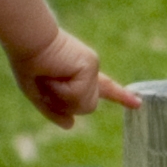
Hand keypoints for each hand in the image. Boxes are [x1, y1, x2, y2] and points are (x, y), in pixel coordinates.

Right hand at [6, 31, 139, 128]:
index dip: (121, 96)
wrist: (28, 42)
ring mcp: (92, 68)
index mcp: (80, 76)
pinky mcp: (90, 66)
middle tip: (48, 83)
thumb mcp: (37, 93)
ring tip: (51, 77)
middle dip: (65, 104)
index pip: (105, 88)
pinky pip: (77, 95)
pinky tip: (54, 74)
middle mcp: (91, 72)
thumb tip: (70, 125)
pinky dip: (61, 90)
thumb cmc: (29, 63)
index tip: (138, 103)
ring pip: (85, 105)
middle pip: (88, 107)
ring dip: (62, 98)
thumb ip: (54, 110)